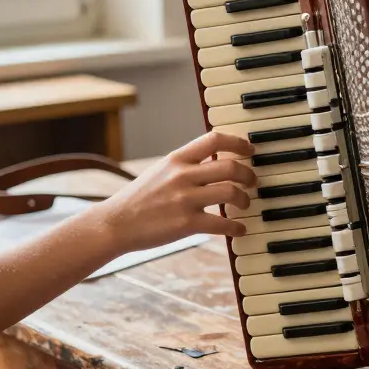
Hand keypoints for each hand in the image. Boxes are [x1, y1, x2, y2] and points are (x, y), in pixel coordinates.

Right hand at [88, 132, 258, 254]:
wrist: (115, 224)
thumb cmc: (139, 198)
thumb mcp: (161, 171)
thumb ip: (186, 164)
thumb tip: (215, 158)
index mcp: (177, 159)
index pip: (214, 139)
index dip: (238, 142)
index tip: (250, 150)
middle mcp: (182, 175)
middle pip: (230, 166)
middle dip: (248, 174)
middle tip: (252, 181)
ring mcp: (185, 199)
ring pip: (231, 192)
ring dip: (245, 199)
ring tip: (245, 204)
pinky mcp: (186, 223)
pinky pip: (222, 223)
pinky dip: (237, 227)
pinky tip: (240, 229)